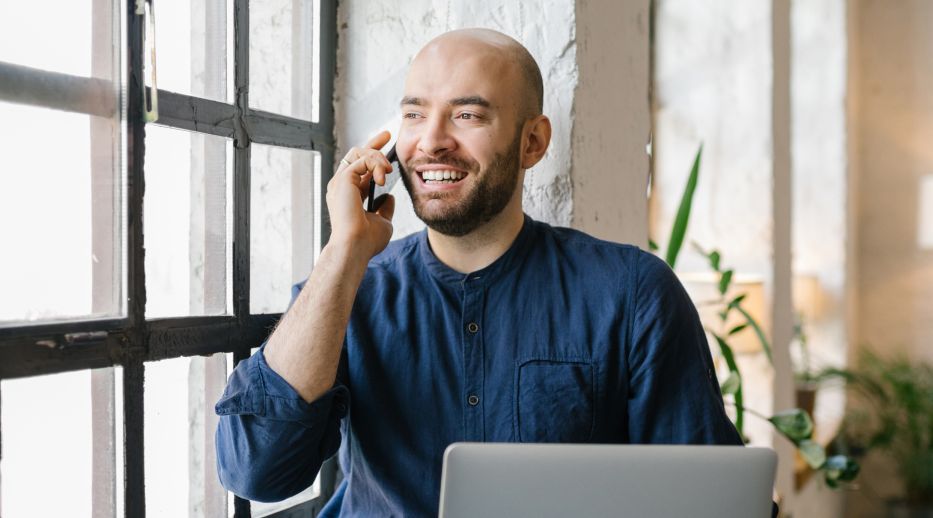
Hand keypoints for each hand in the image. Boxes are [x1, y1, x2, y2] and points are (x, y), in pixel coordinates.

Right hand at [326, 131, 396, 260]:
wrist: (356, 247)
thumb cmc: (367, 241)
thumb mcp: (382, 221)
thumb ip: (384, 207)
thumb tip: (389, 197)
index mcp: (349, 194)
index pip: (359, 167)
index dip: (372, 154)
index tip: (386, 142)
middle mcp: (341, 186)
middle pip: (355, 154)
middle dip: (373, 143)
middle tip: (388, 135)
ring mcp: (340, 182)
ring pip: (359, 153)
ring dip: (378, 158)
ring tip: (388, 172)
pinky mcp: (343, 179)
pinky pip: (362, 160)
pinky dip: (376, 164)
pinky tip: (383, 177)